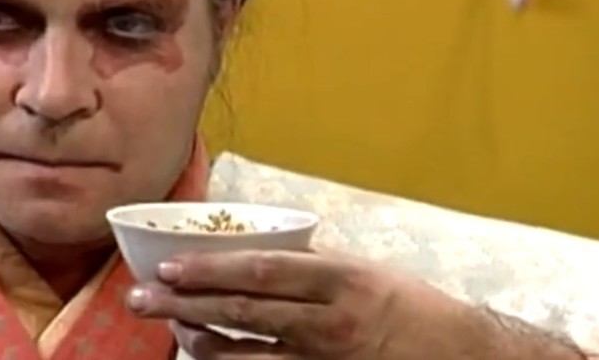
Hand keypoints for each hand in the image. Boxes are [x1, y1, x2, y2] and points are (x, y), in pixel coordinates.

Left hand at [125, 249, 498, 359]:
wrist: (462, 357)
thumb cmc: (408, 306)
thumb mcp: (362, 271)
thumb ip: (308, 265)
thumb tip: (248, 253)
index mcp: (338, 280)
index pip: (260, 272)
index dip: (208, 269)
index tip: (167, 266)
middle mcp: (329, 324)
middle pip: (241, 314)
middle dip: (183, 304)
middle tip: (140, 298)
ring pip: (244, 358)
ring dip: (199, 341)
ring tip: (171, 327)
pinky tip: (206, 358)